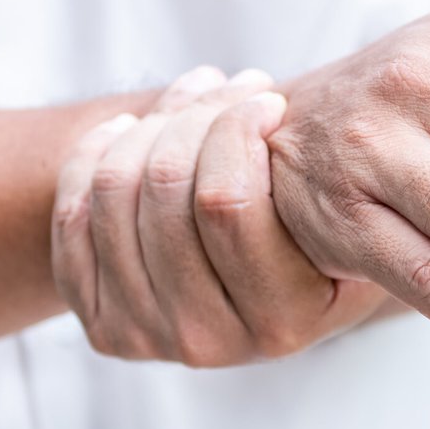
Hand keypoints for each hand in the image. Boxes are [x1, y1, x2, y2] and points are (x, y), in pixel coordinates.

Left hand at [52, 67, 387, 363]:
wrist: (271, 293)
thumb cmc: (324, 236)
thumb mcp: (357, 221)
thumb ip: (346, 186)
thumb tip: (341, 125)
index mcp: (282, 322)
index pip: (226, 201)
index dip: (238, 126)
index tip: (267, 97)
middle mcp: (209, 343)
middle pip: (164, 187)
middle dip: (196, 113)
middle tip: (230, 85)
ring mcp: (146, 337)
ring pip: (114, 191)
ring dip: (151, 121)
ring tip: (193, 94)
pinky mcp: (103, 327)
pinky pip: (73, 216)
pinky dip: (95, 155)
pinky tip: (131, 129)